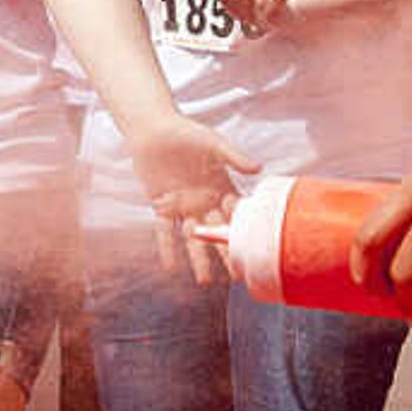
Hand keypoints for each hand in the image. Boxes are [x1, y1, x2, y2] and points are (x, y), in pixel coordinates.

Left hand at [126, 110, 253, 276]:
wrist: (153, 129)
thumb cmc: (186, 133)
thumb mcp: (213, 142)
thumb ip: (234, 156)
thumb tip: (258, 169)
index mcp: (221, 187)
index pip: (235, 213)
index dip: (242, 229)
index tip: (251, 248)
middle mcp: (204, 202)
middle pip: (217, 231)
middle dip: (224, 253)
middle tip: (235, 276)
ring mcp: (183, 207)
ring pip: (193, 237)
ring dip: (198, 259)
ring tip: (205, 281)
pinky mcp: (162, 207)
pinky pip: (164, 231)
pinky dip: (167, 248)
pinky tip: (171, 267)